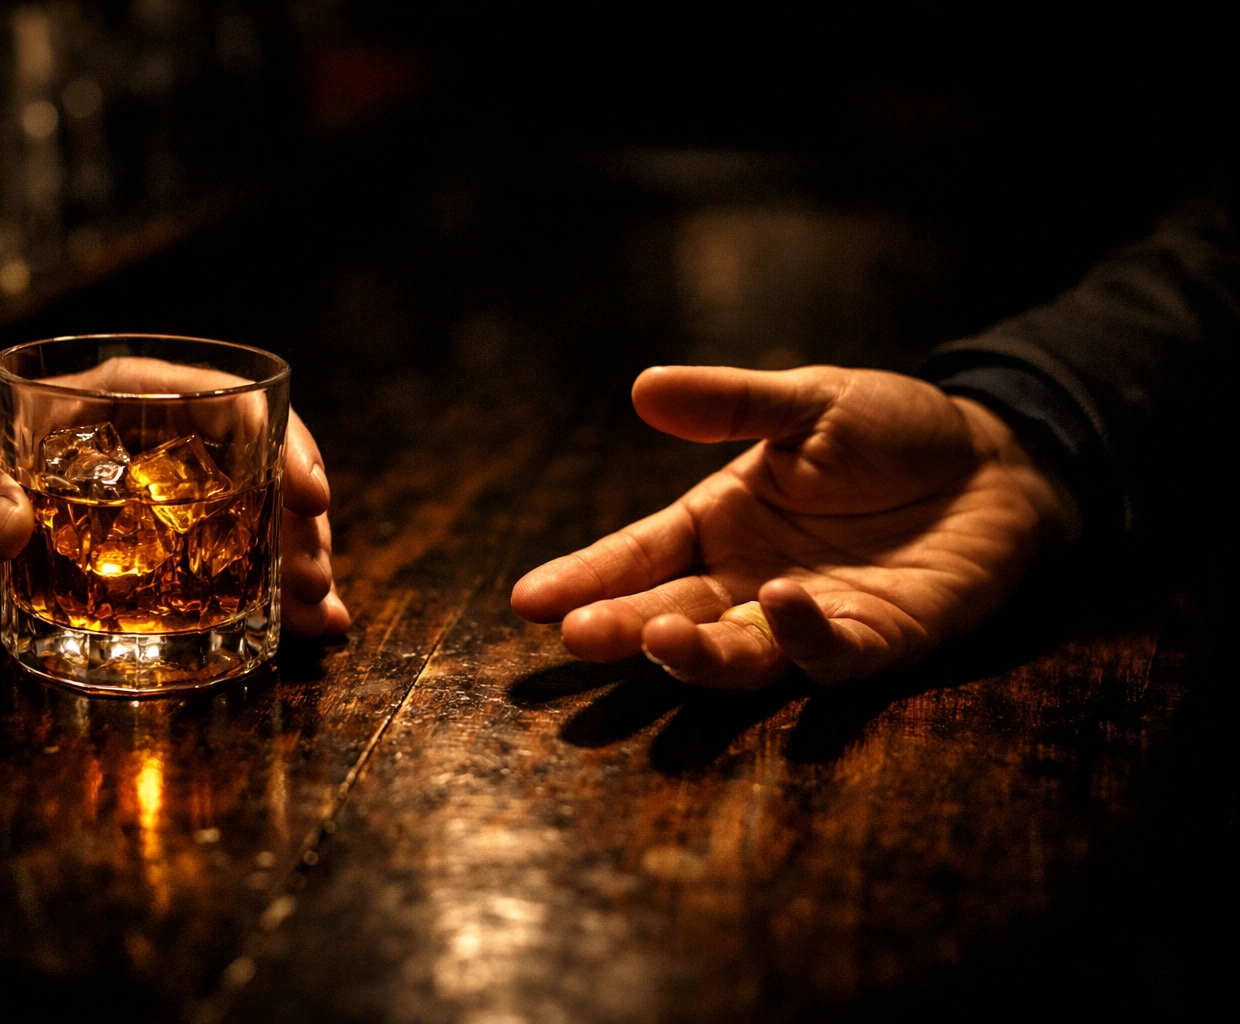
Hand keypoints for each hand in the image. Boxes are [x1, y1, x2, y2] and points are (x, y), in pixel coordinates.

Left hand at [0, 371, 349, 636]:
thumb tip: (8, 529)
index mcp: (124, 398)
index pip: (228, 402)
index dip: (280, 443)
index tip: (306, 494)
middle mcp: (158, 445)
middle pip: (260, 471)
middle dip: (300, 525)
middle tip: (314, 580)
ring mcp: (157, 502)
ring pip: (252, 525)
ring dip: (293, 569)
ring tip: (320, 617)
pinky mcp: (143, 554)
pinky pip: (214, 571)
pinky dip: (259, 602)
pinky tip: (297, 632)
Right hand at [510, 365, 1076, 687]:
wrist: (993, 458)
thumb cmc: (890, 430)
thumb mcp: (804, 403)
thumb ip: (728, 404)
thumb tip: (643, 388)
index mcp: (719, 525)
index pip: (637, 557)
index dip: (584, 578)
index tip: (528, 600)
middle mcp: (748, 582)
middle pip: (671, 615)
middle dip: (622, 628)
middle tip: (578, 634)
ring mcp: (808, 618)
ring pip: (738, 655)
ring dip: (696, 653)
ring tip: (659, 634)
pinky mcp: (876, 641)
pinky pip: (830, 654)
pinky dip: (802, 635)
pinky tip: (779, 600)